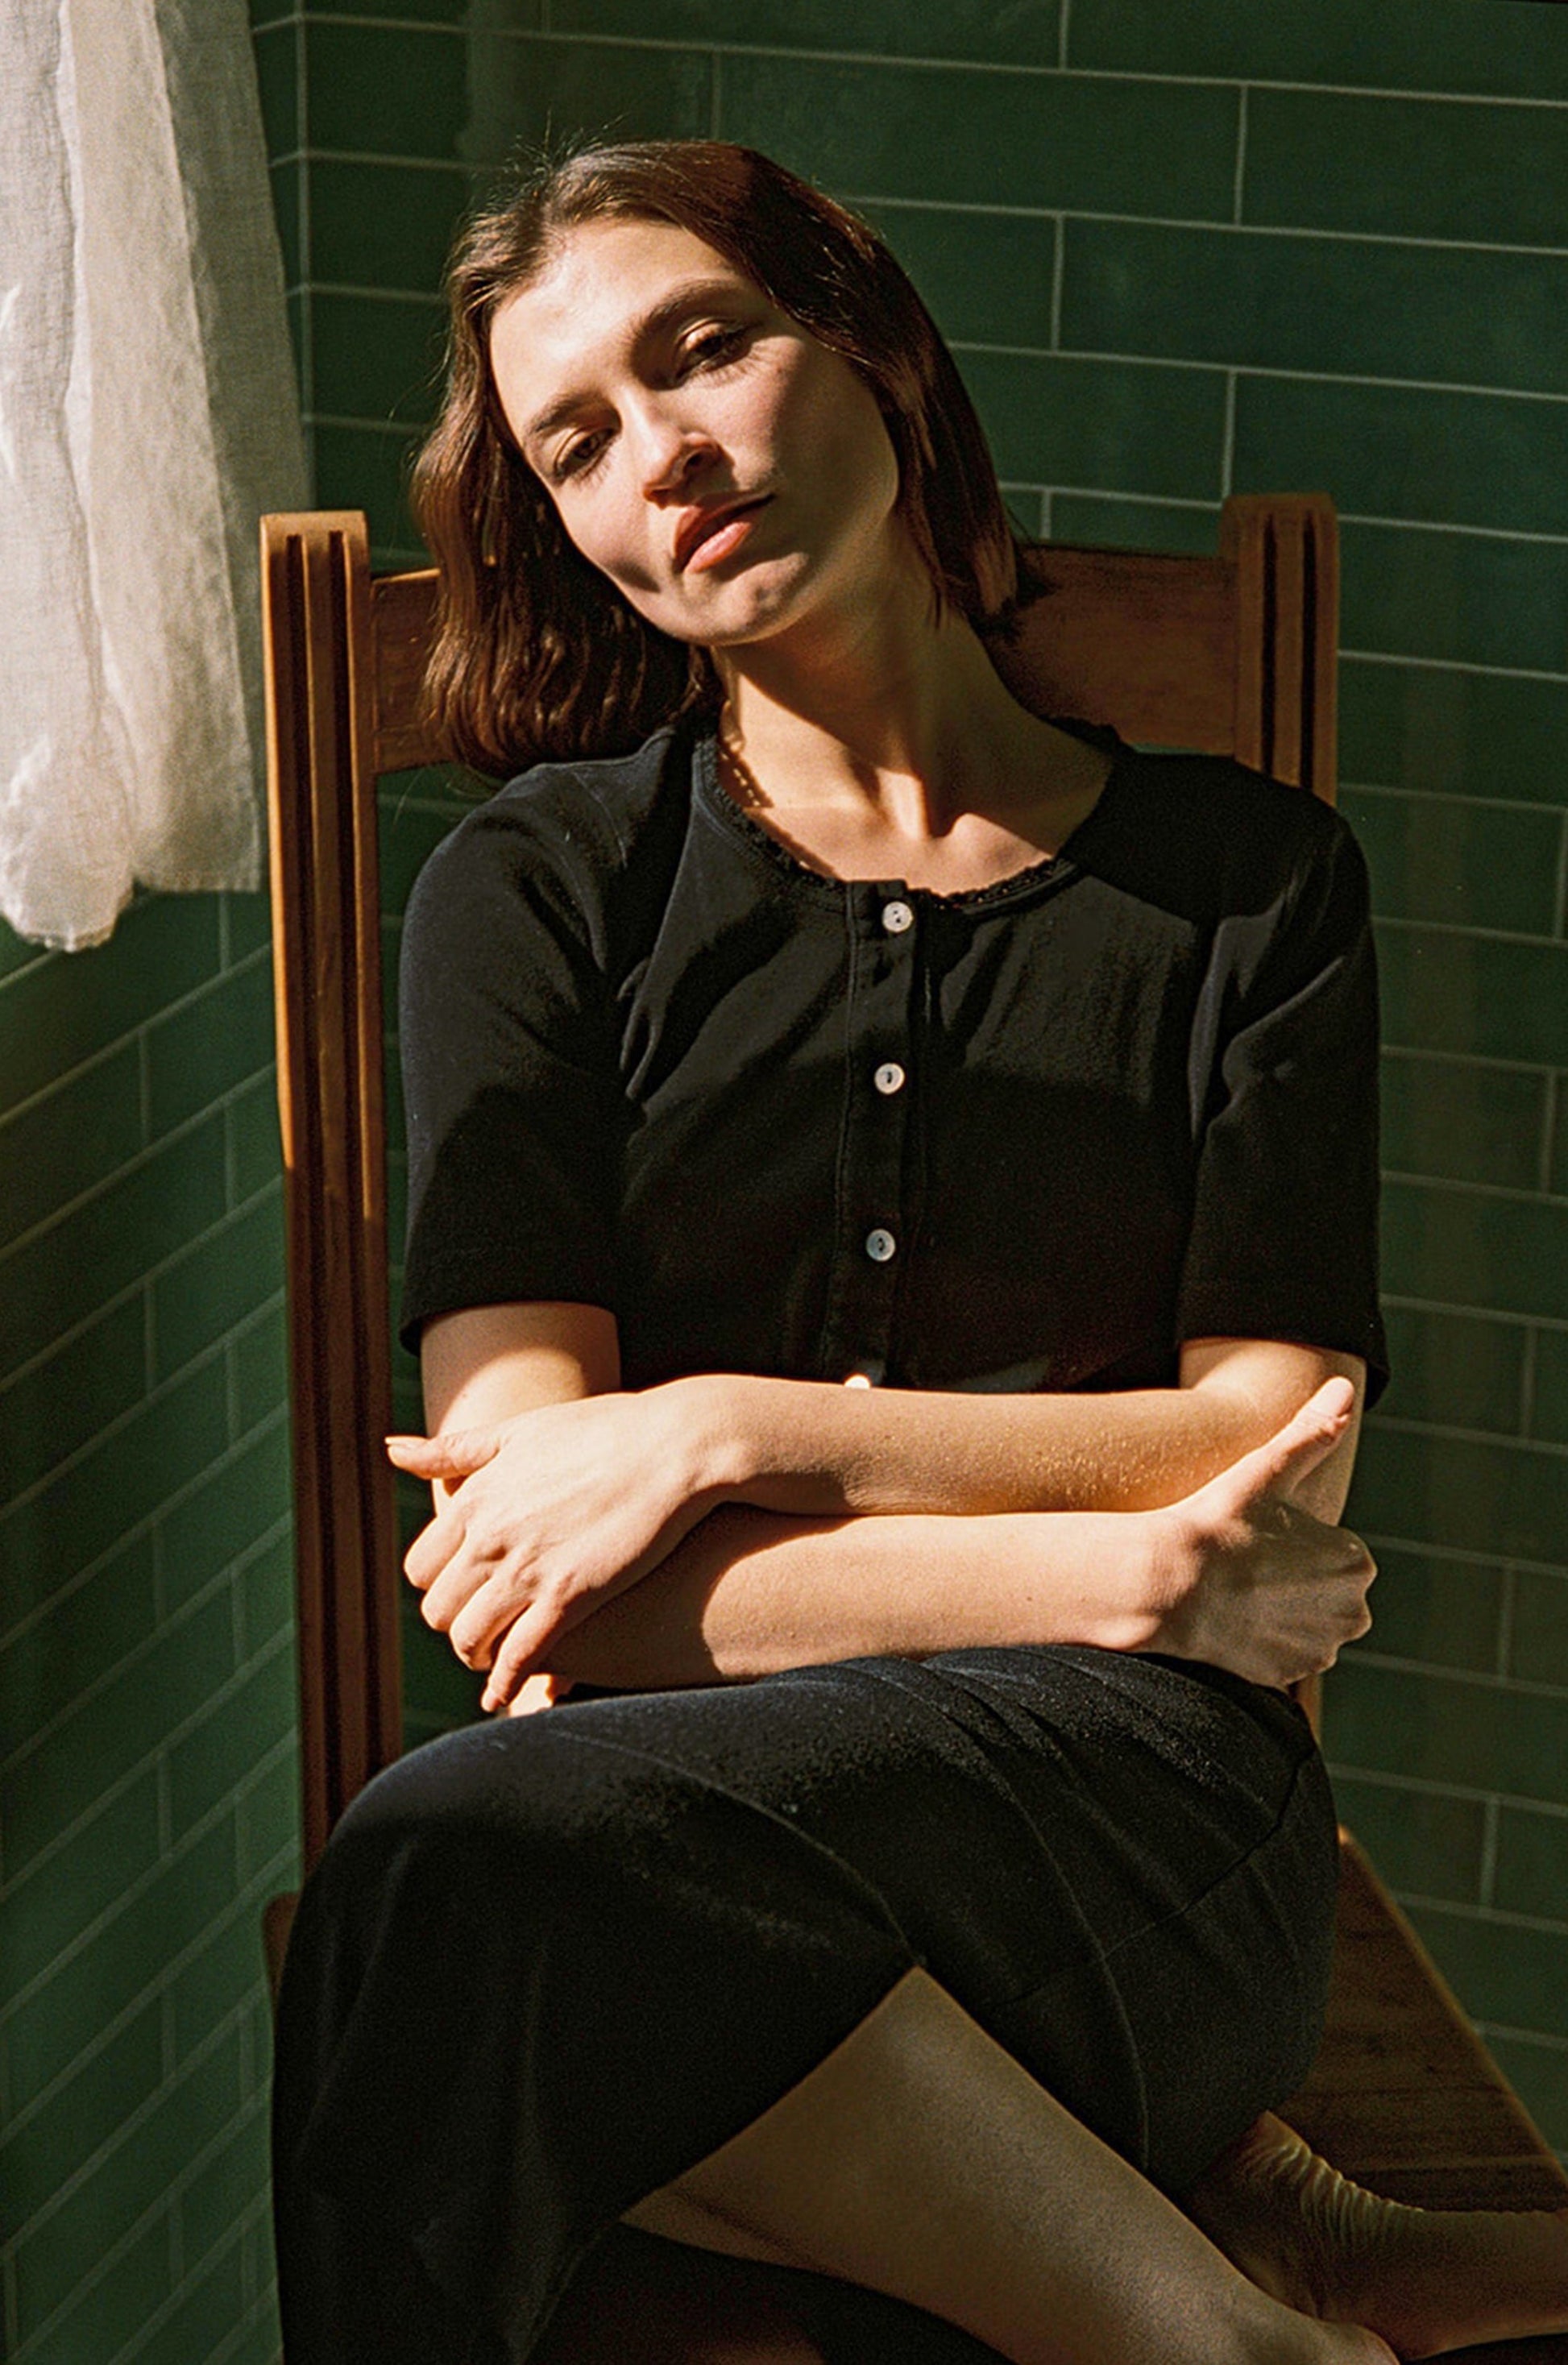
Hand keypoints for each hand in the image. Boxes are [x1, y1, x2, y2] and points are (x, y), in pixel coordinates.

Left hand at [387, 1385, 721, 1708]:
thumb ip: (454, 1450)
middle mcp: (490, 1537)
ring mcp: (528, 1569)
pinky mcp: (571, 1597)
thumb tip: (393, 1449)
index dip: (439, 1587)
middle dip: (454, 1624)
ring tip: (492, 1659)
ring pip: (470, 1638)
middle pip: (438, 1609)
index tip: (460, 1592)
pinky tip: (506, 1696)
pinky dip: (505, 1683)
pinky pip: (519, 1657)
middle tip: (478, 1628)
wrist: (674, 1446)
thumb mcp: (520, 1431)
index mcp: (474, 1498)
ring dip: (476, 1656)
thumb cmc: (603, 1430)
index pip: (422, 1567)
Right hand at [1147, 1378, 1374, 1688]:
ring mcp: (1320, 1650)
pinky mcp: (1288, 1678)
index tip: (1258, 1536)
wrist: (1171, 1584)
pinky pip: (1281, 1655)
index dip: (1293, 1543)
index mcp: (1356, 1562)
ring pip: (1304, 1624)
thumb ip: (1313, 1430)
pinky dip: (1261, 1642)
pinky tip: (1231, 1619)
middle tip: (1244, 1563)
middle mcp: (1352, 1611)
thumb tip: (1344, 1387)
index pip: (1334, 1553)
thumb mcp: (1269, 1468)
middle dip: (1293, 1580)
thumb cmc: (1218, 1520)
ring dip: (1278, 1612)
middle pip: (1324, 1591)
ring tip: (1234, 1590)